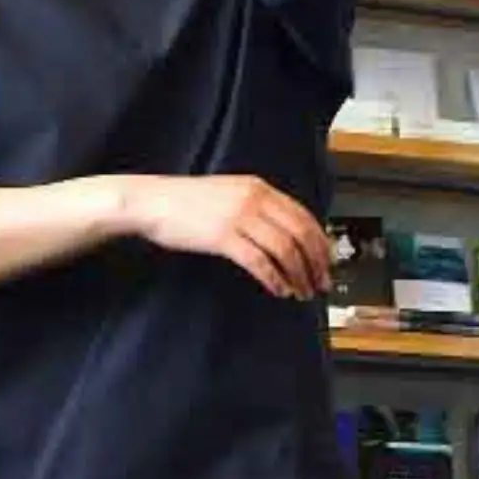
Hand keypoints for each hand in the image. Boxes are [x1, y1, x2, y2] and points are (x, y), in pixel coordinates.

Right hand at [127, 174, 330, 299]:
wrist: (152, 201)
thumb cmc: (186, 201)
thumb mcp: (229, 193)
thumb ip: (256, 206)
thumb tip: (285, 233)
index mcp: (258, 187)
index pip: (303, 215)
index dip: (320, 242)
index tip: (326, 262)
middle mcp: (254, 199)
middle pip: (299, 234)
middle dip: (315, 263)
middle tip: (320, 283)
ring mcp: (238, 217)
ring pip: (284, 250)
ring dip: (297, 275)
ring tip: (300, 292)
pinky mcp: (223, 237)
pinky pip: (259, 263)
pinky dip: (274, 279)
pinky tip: (277, 290)